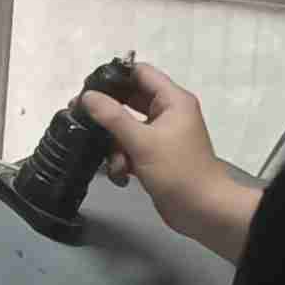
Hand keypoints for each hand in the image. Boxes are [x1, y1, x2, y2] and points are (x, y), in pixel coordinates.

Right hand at [78, 64, 261, 263]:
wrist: (202, 210)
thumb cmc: (177, 171)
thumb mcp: (142, 141)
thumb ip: (112, 117)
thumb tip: (87, 96)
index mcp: (172, 100)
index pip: (141, 73)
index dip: (115, 76)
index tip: (89, 86)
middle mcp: (168, 113)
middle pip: (130, 101)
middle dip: (108, 114)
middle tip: (81, 117)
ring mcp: (162, 135)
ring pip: (127, 128)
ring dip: (115, 145)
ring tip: (113, 162)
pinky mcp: (155, 156)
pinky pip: (131, 148)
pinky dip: (123, 160)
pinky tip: (121, 175)